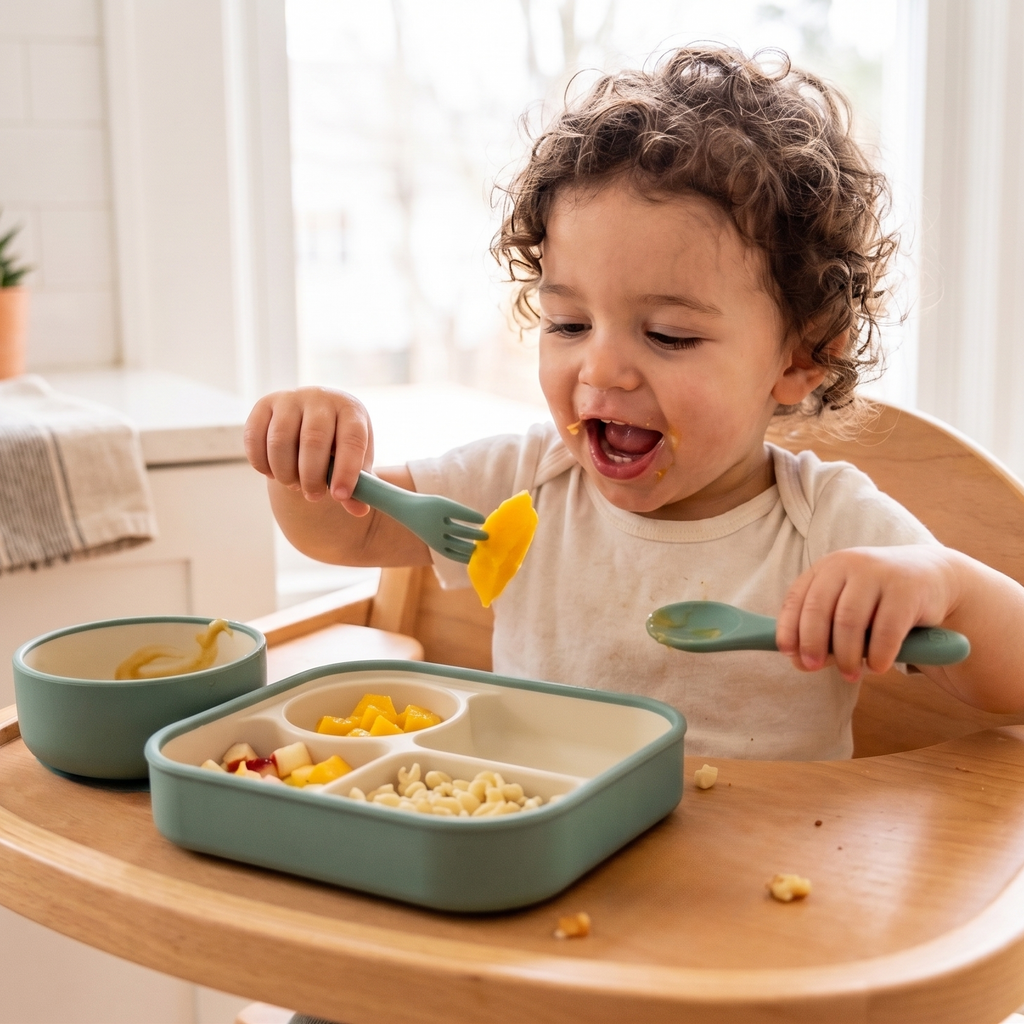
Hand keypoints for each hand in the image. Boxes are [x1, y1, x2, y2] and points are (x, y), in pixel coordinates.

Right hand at [244, 387, 373, 514]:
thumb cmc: (339, 445)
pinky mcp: (263, 405)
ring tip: (294, 484)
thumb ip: (358, 486)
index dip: (346, 470)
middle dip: (312, 476)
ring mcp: (289, 399)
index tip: (339, 496)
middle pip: (313, 439)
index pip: (352, 439)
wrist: (312, 421)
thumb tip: (359, 511)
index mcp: (350, 410)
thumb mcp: (355, 462)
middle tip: (313, 496)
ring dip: (285, 472)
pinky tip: (273, 473)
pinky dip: (261, 463)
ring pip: (280, 440)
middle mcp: (320, 398)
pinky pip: (254, 438)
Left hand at [776, 545, 960, 680]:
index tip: (789, 654)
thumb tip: (798, 661)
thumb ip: (823, 631)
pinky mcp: (907, 590)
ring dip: (846, 655)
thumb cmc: (879, 602)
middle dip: (812, 644)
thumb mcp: (847, 607)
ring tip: (850, 674)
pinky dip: (877, 654)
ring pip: (849, 621)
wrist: (933, 577)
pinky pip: (885, 629)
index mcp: (827, 568)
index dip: (789, 628)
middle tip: (813, 668)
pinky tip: (877, 667)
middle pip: (818, 609)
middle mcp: (849, 564)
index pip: (797, 598)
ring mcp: (878, 573)